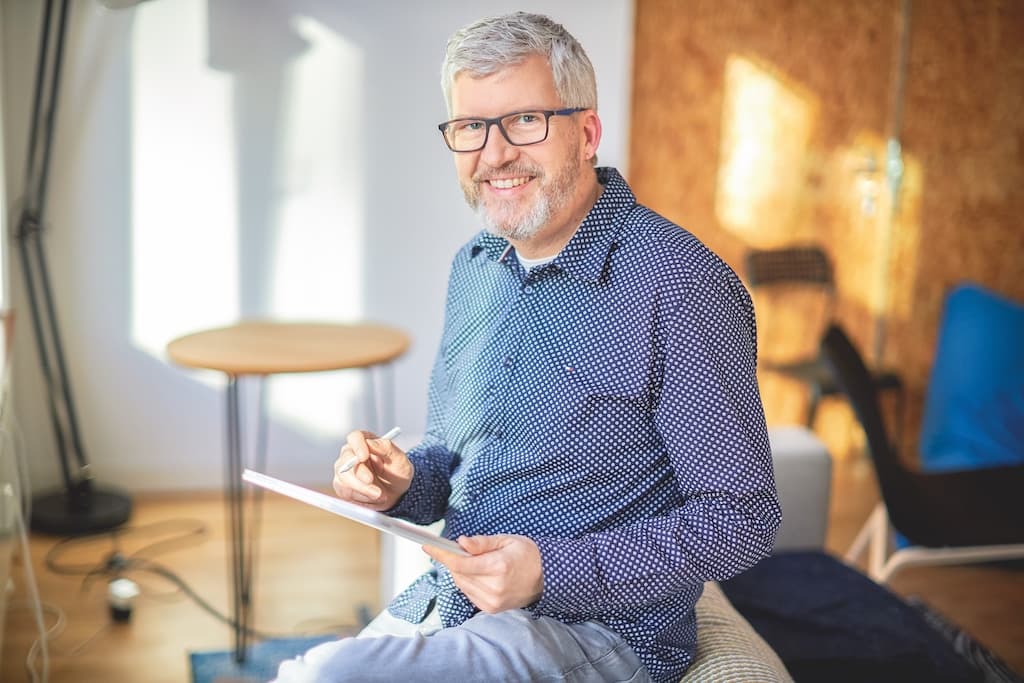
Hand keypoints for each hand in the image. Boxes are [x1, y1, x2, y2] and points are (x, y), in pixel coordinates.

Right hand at [332, 430, 412, 510]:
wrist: (395, 494)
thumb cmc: (397, 474)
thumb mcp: (400, 461)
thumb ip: (387, 449)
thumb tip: (371, 443)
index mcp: (366, 442)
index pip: (355, 437)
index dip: (358, 445)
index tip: (364, 456)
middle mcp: (351, 454)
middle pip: (346, 459)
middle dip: (359, 473)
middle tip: (371, 481)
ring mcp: (344, 471)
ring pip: (344, 477)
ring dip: (362, 488)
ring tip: (380, 494)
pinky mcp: (342, 487)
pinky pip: (345, 492)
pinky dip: (361, 497)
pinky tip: (372, 497)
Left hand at [423, 534, 543, 613]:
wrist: (547, 577)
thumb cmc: (527, 554)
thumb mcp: (506, 540)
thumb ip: (482, 543)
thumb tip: (461, 543)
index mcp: (498, 567)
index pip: (460, 563)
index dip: (442, 554)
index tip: (428, 545)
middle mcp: (494, 587)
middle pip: (458, 574)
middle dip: (454, 560)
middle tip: (461, 550)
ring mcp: (493, 601)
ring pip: (462, 584)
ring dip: (461, 572)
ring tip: (478, 562)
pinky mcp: (492, 609)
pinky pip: (469, 593)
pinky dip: (468, 582)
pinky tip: (481, 575)